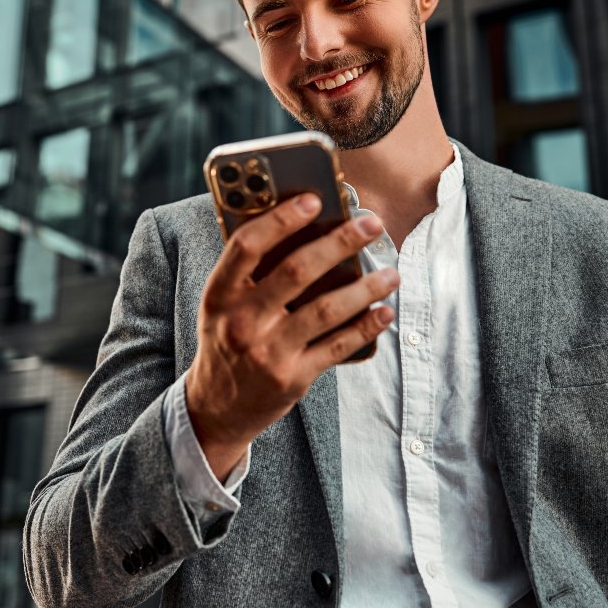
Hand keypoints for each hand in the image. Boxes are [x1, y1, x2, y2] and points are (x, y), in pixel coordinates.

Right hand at [185, 193, 397, 477]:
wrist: (216, 408)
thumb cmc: (226, 341)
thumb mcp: (221, 306)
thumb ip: (250, 274)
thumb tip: (304, 229)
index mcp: (219, 295)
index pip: (247, 246)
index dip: (281, 219)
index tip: (314, 200)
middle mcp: (240, 322)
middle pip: (295, 271)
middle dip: (339, 242)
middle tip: (370, 224)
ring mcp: (268, 352)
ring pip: (326, 309)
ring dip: (365, 288)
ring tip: (391, 273)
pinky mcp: (292, 378)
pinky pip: (337, 347)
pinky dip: (365, 327)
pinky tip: (384, 312)